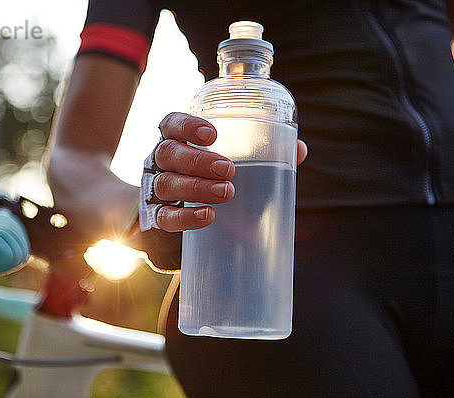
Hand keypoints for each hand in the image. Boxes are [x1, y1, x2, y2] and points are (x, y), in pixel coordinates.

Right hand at [153, 112, 306, 231]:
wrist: (176, 216)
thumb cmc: (210, 179)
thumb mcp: (233, 162)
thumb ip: (263, 154)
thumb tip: (298, 149)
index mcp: (178, 140)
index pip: (172, 124)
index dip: (187, 126)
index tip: (212, 135)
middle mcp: (162, 162)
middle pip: (168, 153)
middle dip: (197, 161)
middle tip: (228, 170)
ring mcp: (156, 189)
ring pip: (165, 184)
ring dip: (195, 187)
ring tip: (225, 192)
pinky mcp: (158, 218)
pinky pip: (164, 217)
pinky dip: (185, 217)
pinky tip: (207, 216)